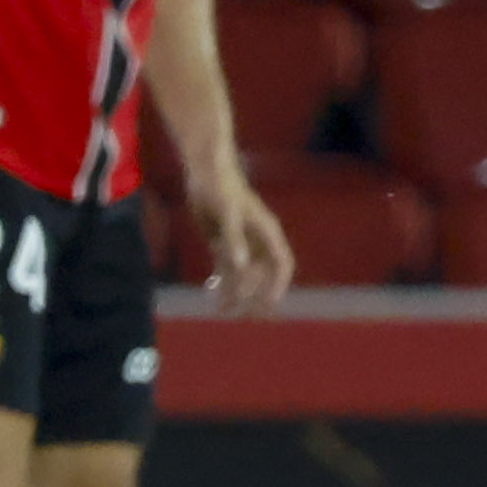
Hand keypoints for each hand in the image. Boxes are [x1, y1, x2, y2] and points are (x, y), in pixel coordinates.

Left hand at [188, 171, 295, 314]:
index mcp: (267, 232)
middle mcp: (257, 239)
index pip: (282, 264)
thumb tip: (241, 267)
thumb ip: (234, 239)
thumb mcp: (227, 212)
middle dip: (253, 294)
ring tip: (222, 310)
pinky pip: (225, 265)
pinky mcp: (222, 240)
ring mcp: (240, 241)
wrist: (204, 171)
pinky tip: (211, 292)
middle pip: (261, 274)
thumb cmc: (221, 188)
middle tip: (243, 315)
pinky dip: (220, 279)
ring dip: (234, 290)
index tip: (269, 304)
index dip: (278, 285)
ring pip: (242, 273)